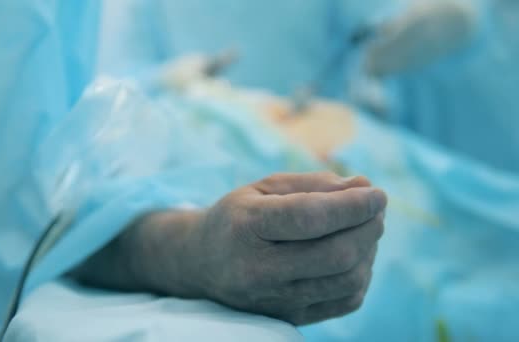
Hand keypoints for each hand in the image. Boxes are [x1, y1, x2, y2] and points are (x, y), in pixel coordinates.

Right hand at [73, 172, 386, 325]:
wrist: (202, 262)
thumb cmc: (238, 216)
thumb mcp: (264, 188)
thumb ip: (314, 185)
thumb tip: (365, 187)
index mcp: (246, 226)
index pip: (310, 218)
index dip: (353, 205)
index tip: (377, 193)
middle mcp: (257, 268)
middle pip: (336, 255)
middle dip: (368, 227)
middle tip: (376, 209)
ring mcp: (273, 299)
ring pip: (346, 281)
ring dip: (369, 251)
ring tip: (364, 229)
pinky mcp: (289, 317)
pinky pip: (345, 301)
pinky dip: (361, 275)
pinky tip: (353, 255)